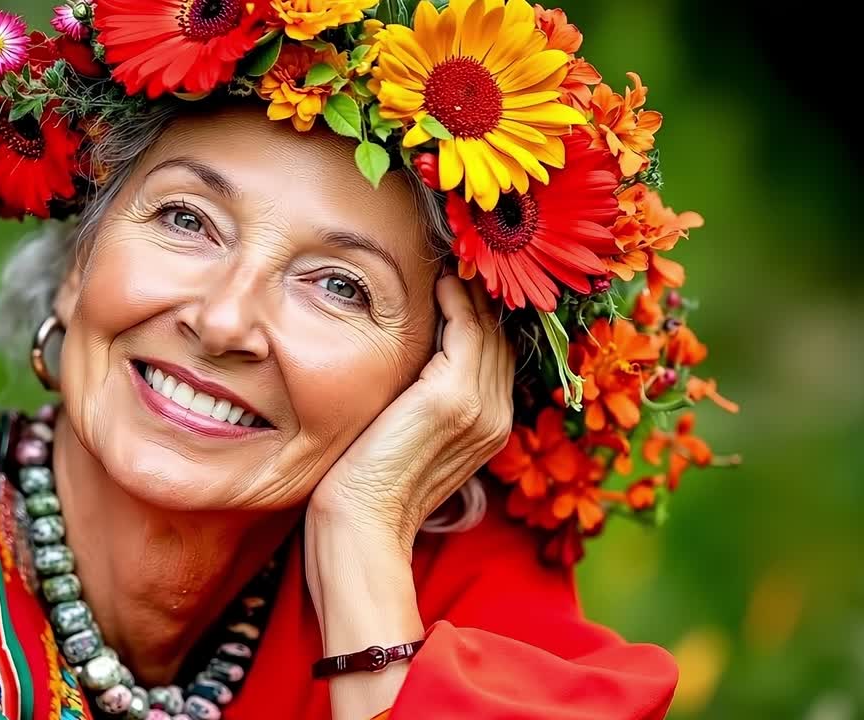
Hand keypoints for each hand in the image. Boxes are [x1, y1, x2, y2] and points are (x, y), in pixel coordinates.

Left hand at [307, 273, 515, 554]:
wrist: (363, 520)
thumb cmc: (372, 483)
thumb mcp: (411, 436)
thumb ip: (427, 402)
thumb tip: (417, 364)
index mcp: (491, 427)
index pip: (497, 356)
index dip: (483, 316)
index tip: (464, 280)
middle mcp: (496, 416)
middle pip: (499, 337)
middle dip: (484, 295)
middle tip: (464, 256)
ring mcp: (481, 407)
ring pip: (488, 329)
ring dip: (473, 290)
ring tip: (454, 260)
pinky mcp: (454, 397)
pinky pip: (467, 330)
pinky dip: (458, 300)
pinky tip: (442, 280)